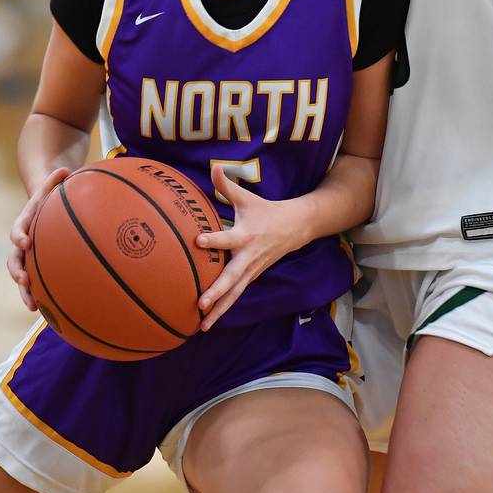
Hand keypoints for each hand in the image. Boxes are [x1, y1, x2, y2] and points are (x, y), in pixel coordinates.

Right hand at [7, 166, 70, 309]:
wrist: (42, 207)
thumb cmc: (49, 197)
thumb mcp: (51, 186)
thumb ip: (56, 179)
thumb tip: (65, 168)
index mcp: (25, 222)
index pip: (18, 229)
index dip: (19, 235)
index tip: (24, 242)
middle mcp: (23, 242)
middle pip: (14, 259)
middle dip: (17, 271)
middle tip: (23, 280)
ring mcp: (28, 256)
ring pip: (22, 275)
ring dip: (24, 291)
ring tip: (32, 306)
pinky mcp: (37, 264)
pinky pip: (36, 281)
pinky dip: (40, 294)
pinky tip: (50, 311)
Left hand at [195, 164, 306, 330]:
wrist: (294, 228)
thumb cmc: (264, 211)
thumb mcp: (247, 197)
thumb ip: (227, 185)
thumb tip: (213, 167)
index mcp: (246, 235)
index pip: (228, 237)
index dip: (214, 238)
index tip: (198, 240)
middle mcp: (249, 256)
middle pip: (232, 277)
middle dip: (217, 291)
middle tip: (200, 303)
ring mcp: (251, 270)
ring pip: (235, 293)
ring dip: (219, 309)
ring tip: (202, 325)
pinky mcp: (251, 277)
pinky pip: (237, 295)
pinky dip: (224, 309)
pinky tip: (208, 322)